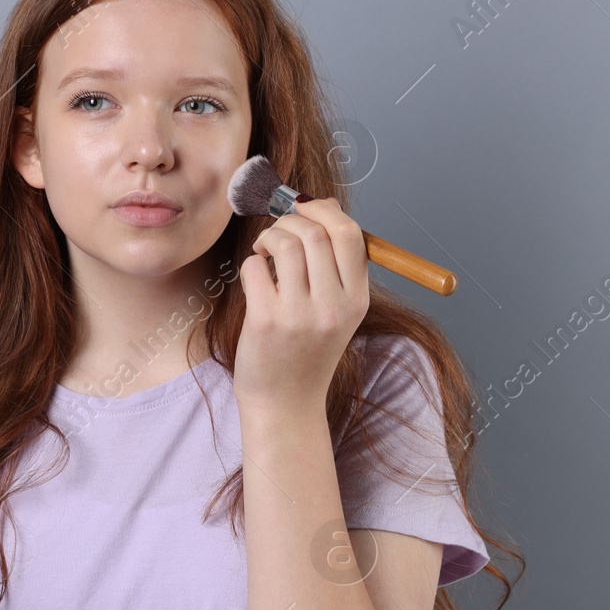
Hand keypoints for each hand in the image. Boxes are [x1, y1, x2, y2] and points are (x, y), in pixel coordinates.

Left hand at [234, 197, 368, 409]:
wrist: (286, 404)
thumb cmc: (306, 352)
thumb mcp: (336, 311)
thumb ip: (334, 264)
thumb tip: (322, 205)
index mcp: (357, 300)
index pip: (349, 234)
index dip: (324, 211)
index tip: (305, 209)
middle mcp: (334, 306)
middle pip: (315, 232)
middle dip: (290, 220)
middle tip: (278, 233)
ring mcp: (300, 314)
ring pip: (284, 243)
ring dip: (268, 238)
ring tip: (264, 253)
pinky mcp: (267, 321)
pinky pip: (255, 268)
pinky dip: (252, 265)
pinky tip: (256, 280)